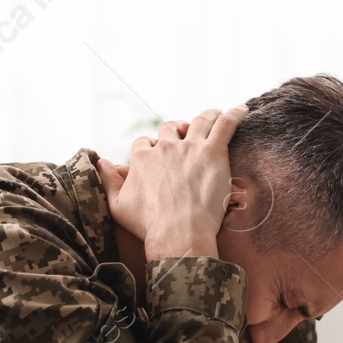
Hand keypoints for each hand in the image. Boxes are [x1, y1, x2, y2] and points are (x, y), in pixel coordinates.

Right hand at [95, 105, 248, 259]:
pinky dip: (234, 114)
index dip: (152, 146)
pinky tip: (242, 110)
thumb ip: (108, 180)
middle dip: (177, 130)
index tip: (159, 153)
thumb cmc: (148, 225)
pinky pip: (225, 125)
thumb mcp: (116, 205)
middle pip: (171, 129)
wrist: (178, 233)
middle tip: (187, 135)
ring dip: (206, 116)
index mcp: (142, 158)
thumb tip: (101, 161)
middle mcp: (165, 147)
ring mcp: (190, 148)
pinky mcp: (213, 152)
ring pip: (199, 121)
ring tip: (214, 114)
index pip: (145, 143)